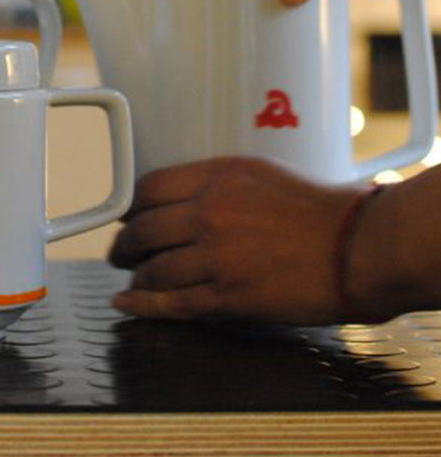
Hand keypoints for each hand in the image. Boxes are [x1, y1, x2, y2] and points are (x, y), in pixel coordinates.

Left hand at [109, 157, 361, 323]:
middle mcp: (209, 212)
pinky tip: (127, 303)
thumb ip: (211, 182)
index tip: (125, 216)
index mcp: (215, 177)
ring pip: (153, 268)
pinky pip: (174, 303)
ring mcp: (217, 256)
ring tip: (131, 278)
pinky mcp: (230, 295)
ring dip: (135, 276)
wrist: (357, 245)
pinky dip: (143, 305)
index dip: (129, 206)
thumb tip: (173, 197)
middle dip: (124, 244)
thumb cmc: (314, 207)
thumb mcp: (256, 172)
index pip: (147, 188)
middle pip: (142, 229)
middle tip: (120, 252)